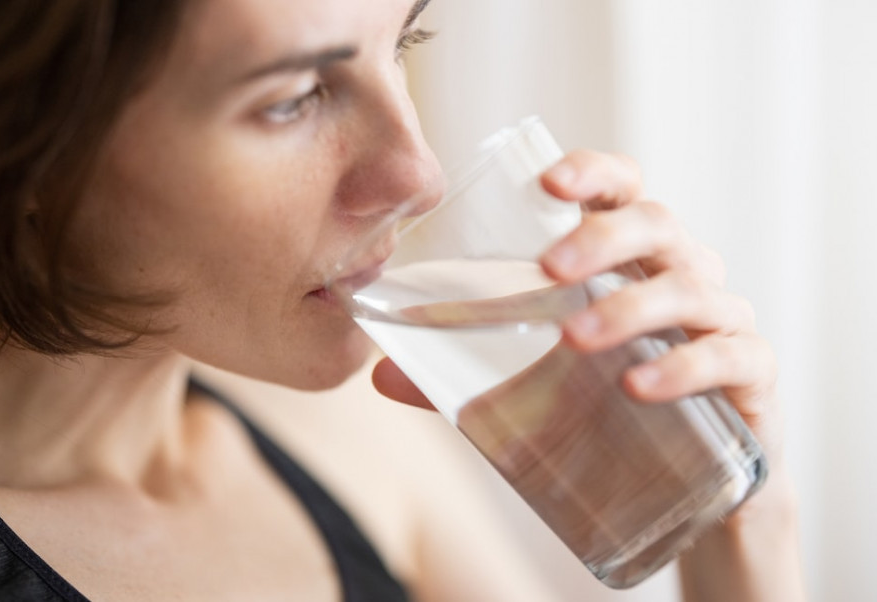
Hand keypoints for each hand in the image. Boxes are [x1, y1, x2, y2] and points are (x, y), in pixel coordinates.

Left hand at [375, 149, 781, 463]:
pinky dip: (686, 367)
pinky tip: (640, 387)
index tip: (548, 183)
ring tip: (576, 339)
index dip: (593, 173)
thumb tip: (380, 373)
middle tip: (549, 269)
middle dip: (602, 237)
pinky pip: (730, 357)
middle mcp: (680, 274)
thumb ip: (463, 375)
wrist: (689, 488)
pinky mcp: (750, 377)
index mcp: (628, 259)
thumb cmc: (606, 411)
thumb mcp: (533, 386)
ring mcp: (721, 321)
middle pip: (656, 224)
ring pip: (689, 286)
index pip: (621, 191)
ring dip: (630, 307)